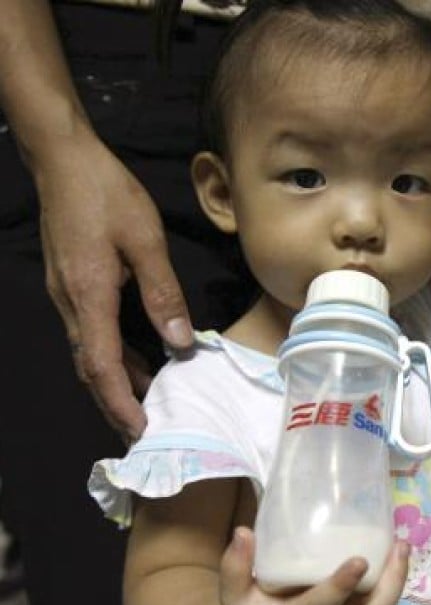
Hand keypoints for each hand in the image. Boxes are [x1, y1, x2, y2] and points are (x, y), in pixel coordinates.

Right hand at [36, 134, 193, 439]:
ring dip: (116, 381)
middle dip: (116, 403)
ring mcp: (66, 294)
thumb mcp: (144, 240)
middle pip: (91, 368)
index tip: (139, 430)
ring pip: (90, 352)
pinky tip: (138, 359)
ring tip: (148, 403)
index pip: (103, 365)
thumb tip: (180, 340)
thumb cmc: (105, 193)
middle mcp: (71, 303)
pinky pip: (91, 333)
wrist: (63, 159)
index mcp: (88, 295)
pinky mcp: (71, 284)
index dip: (121, 402)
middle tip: (145, 431)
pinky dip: (113, 355)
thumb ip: (163, 292)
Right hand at [219, 527, 409, 604]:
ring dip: (397, 583)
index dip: (341, 586)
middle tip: (399, 547)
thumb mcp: (233, 595)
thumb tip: (243, 532)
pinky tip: (398, 558)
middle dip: (389, 584)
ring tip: (402, 548)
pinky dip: (393, 587)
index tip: (360, 560)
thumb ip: (235, 566)